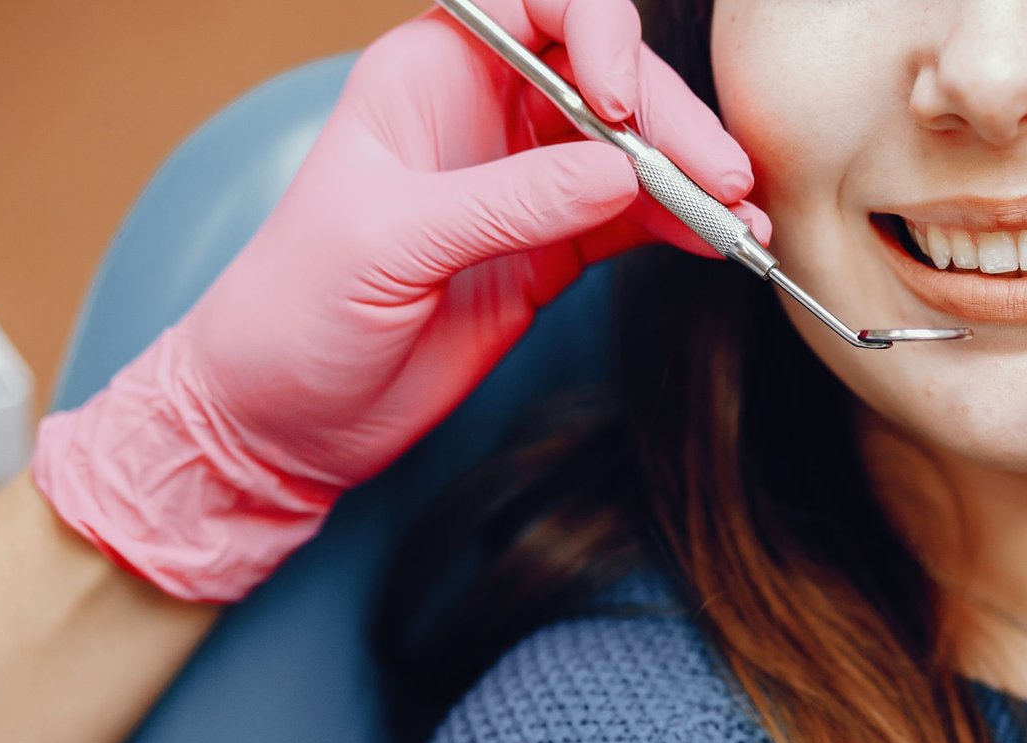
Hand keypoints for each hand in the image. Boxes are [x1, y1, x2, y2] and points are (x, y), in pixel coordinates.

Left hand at [32, 0, 767, 602]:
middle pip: (604, 79)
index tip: (618, 102)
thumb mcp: (391, 241)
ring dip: (691, 178)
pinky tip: (715, 241)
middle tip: (721, 179)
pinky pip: (632, 219)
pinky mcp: (551, 249)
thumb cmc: (296, 310)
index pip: (533, 4)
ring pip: (631, 151)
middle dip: (669, 122)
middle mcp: (485, 113)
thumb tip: (622, 172)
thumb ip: (509, 201)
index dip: (593, 31)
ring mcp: (525, 183)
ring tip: (741, 219)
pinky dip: (678, 228)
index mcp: (429, 73)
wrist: (285, 417)